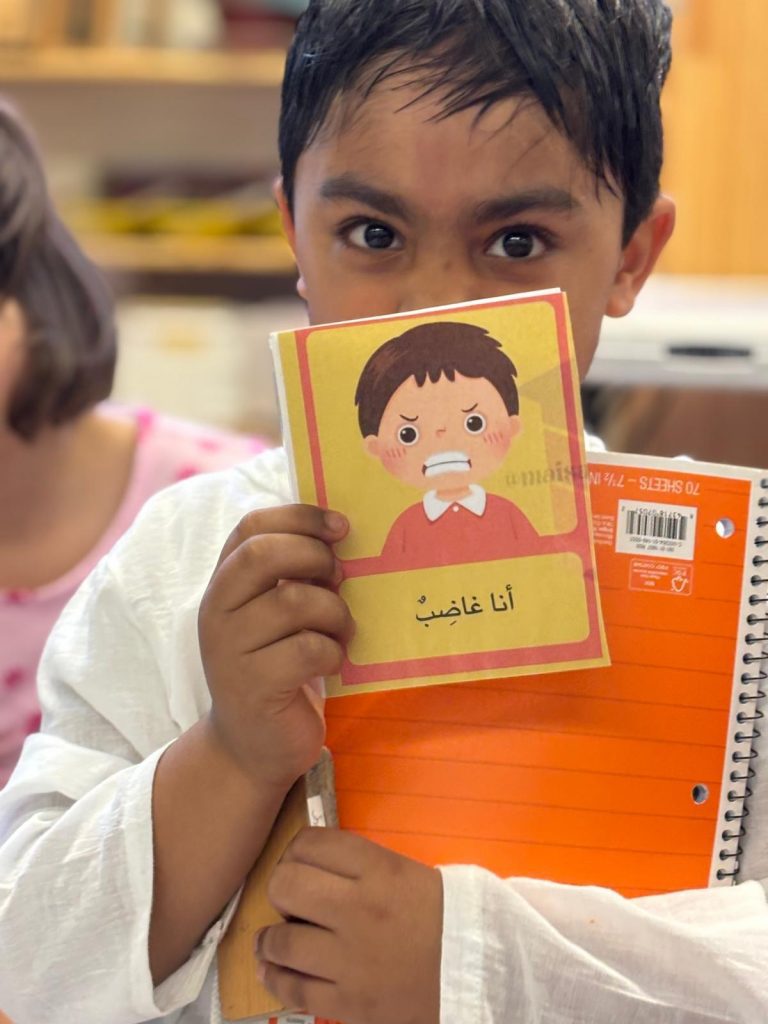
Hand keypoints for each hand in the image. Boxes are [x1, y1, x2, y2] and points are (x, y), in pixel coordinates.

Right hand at [198, 505, 352, 790]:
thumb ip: (294, 575)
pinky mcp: (253, 687)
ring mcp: (229, 650)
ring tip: (341, 631)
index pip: (250, 527)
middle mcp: (217, 611)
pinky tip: (332, 661)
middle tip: (340, 579)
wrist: (254, 746)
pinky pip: (308, 649)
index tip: (340, 526)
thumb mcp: (279, 614)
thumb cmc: (278, 666)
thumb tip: (341, 534)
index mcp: (224, 584)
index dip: (299, 517)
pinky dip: (333, 652)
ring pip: (294, 601)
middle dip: (314, 557)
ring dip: (334, 612)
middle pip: (262, 554)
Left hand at [255, 829, 442, 1023]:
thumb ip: (360, 865)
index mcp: (379, 870)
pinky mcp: (349, 1004)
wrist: (481, 973)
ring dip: (271, 938)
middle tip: (293, 899)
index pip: (310, 843)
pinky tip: (271, 970)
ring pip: (280, 941)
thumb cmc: (446, 916)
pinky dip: (275, 978)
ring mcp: (350, 961)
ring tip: (275, 939)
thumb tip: (312, 862)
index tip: (300, 861)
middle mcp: (358, 911)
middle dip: (282, 888)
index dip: (297, 849)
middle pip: (285, 885)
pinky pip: (292, 990)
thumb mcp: (407, 872)